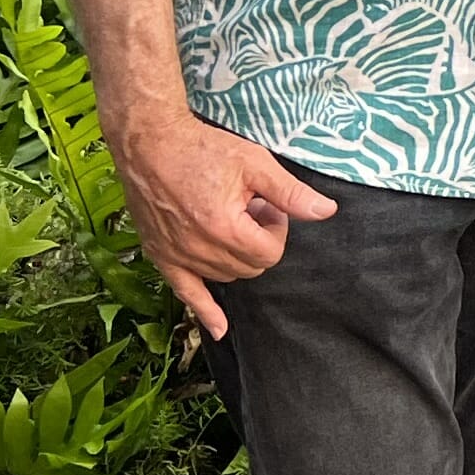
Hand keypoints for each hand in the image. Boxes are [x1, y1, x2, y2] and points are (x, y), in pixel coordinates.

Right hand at [109, 116, 333, 339]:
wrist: (149, 144)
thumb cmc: (202, 149)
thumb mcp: (255, 164)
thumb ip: (291, 193)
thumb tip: (326, 212)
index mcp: (225, 230)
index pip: (270, 253)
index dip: (276, 229)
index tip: (266, 206)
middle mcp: (199, 250)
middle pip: (250, 268)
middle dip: (258, 241)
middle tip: (249, 209)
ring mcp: (177, 257)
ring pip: (226, 277)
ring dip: (236, 256)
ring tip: (228, 220)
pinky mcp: (160, 257)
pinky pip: (185, 294)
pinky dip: (205, 312)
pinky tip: (220, 330)